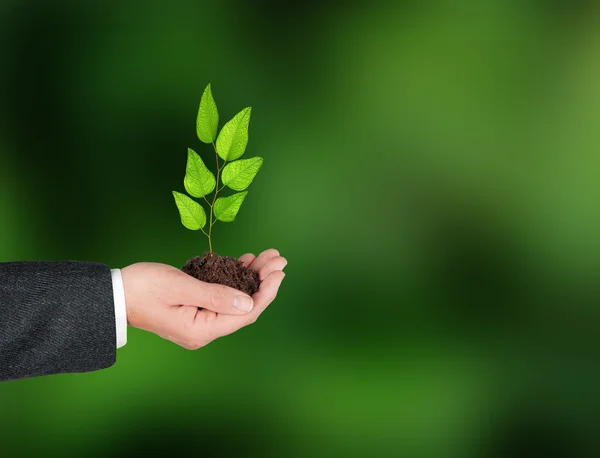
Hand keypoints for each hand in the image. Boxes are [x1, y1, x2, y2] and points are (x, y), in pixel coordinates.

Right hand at [121, 249, 286, 348]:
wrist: (113, 294)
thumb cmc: (142, 288)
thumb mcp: (180, 287)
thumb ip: (215, 296)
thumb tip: (249, 303)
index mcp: (202, 330)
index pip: (246, 313)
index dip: (266, 292)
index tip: (279, 271)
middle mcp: (204, 330)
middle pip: (244, 306)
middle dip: (263, 281)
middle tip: (278, 259)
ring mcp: (200, 321)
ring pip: (235, 300)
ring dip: (252, 277)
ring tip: (266, 257)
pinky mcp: (195, 310)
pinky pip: (222, 296)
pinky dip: (235, 278)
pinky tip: (244, 262)